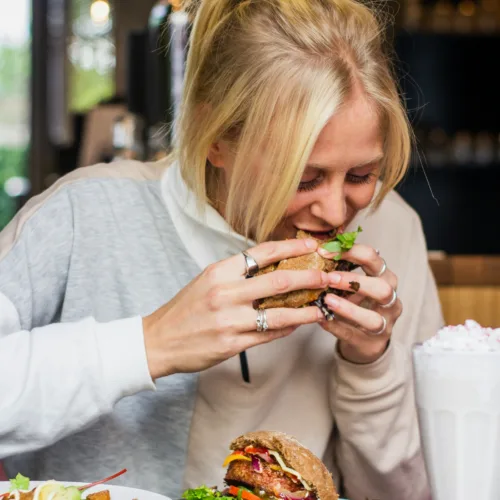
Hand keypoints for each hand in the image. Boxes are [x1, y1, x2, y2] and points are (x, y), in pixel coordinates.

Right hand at [143, 238, 327, 379]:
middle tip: (329, 276)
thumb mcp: (207, 281)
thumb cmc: (185, 309)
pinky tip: (298, 324)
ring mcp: (229, 320)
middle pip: (279, 280)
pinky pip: (269, 335)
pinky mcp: (232, 344)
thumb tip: (272, 268)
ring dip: (306, 310)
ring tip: (322, 306)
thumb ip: (237, 274)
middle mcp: (225, 292)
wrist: (158, 340)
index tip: (312, 244)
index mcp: (219, 271)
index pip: (263, 252)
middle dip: (311, 277)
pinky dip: (287, 328)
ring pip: (280, 313)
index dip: (292, 246)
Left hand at [317, 244, 401, 363]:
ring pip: (373, 318)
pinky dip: (336, 326)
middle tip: (329, 278)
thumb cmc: (357, 303)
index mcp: (385, 277)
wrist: (366, 339)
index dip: (350, 252)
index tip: (324, 251)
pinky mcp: (372, 344)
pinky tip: (321, 318)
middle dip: (355, 281)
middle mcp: (390, 300)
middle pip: (383, 288)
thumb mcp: (352, 283)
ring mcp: (384, 324)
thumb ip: (340, 268)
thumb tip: (315, 248)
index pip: (374, 258)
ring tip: (326, 300)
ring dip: (348, 308)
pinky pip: (353, 335)